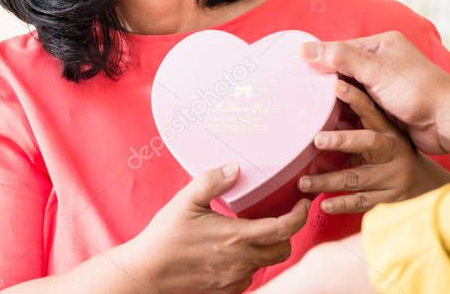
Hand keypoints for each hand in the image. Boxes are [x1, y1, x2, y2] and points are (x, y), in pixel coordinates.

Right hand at [118, 165, 309, 292]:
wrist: (145, 274)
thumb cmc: (164, 237)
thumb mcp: (186, 201)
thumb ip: (212, 181)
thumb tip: (235, 168)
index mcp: (235, 237)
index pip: (283, 228)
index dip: (300, 215)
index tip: (304, 203)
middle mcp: (240, 261)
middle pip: (283, 249)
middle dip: (287, 233)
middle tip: (280, 216)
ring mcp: (234, 279)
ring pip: (267, 264)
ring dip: (268, 248)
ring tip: (255, 232)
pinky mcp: (226, 291)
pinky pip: (249, 276)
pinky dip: (250, 263)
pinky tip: (236, 250)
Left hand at [298, 81, 449, 212]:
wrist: (425, 184)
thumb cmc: (393, 153)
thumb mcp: (383, 136)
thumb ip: (361, 125)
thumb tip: (325, 104)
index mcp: (389, 131)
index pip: (372, 111)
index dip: (356, 98)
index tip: (337, 86)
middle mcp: (392, 151)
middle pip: (368, 143)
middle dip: (341, 141)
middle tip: (317, 139)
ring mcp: (391, 177)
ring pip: (357, 178)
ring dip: (328, 181)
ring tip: (304, 182)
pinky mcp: (388, 199)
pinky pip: (362, 202)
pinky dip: (341, 204)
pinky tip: (324, 204)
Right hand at [303, 31, 449, 169]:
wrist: (447, 122)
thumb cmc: (417, 91)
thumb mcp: (376, 71)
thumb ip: (341, 58)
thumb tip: (306, 49)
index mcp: (383, 45)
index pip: (342, 48)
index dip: (321, 59)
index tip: (296, 71)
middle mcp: (383, 63)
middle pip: (344, 69)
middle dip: (325, 81)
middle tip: (297, 93)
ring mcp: (385, 86)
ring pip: (350, 91)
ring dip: (333, 101)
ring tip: (307, 110)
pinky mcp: (387, 108)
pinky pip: (358, 108)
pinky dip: (345, 113)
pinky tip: (327, 122)